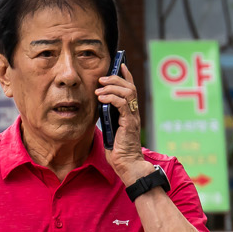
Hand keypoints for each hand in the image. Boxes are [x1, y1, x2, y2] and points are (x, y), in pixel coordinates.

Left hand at [95, 61, 148, 184]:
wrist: (128, 166)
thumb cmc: (119, 152)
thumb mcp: (111, 130)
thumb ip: (108, 118)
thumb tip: (99, 107)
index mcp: (130, 114)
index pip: (131, 90)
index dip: (126, 76)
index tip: (119, 65)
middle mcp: (134, 113)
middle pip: (130, 87)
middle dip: (115, 79)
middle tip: (102, 78)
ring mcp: (133, 118)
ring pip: (127, 92)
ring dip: (111, 87)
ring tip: (99, 89)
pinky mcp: (129, 123)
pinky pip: (122, 104)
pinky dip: (111, 98)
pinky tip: (101, 99)